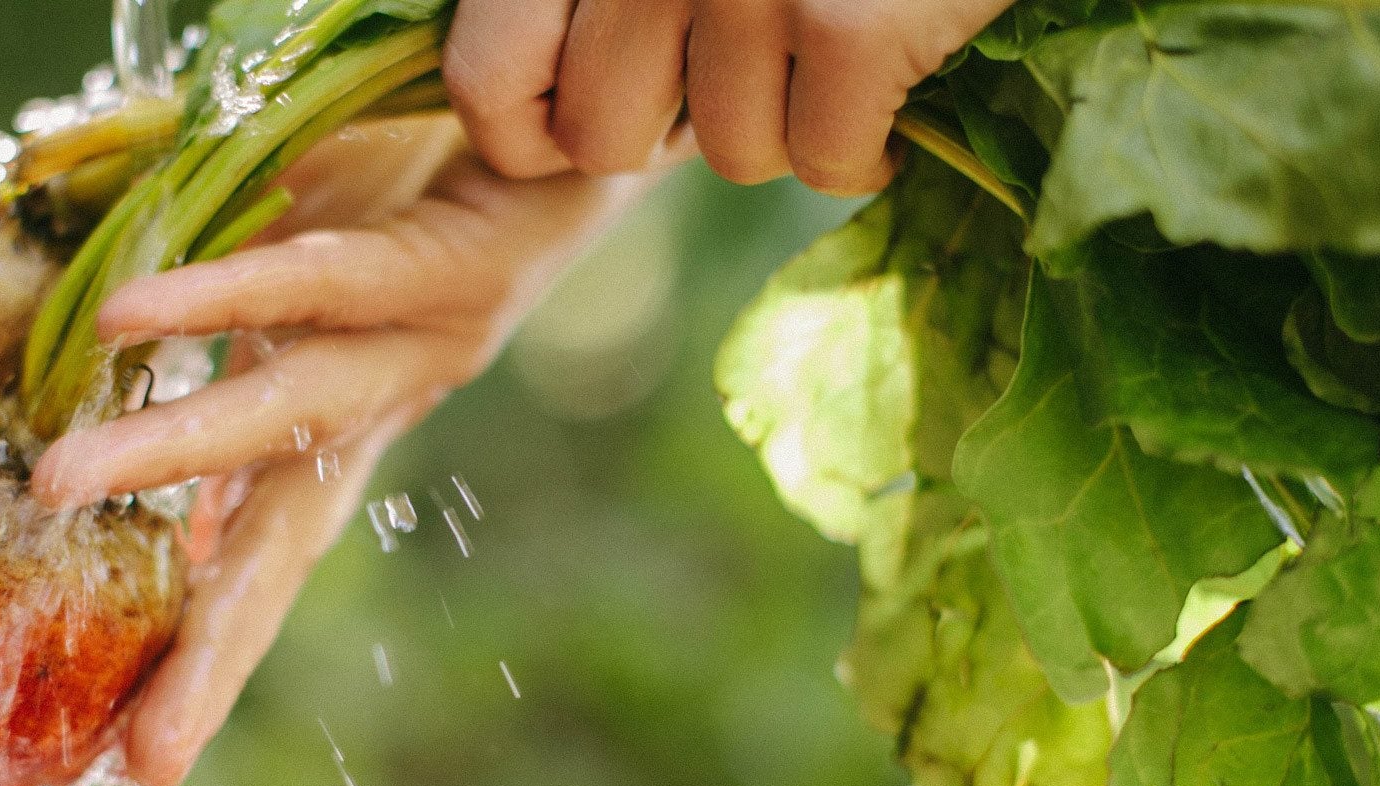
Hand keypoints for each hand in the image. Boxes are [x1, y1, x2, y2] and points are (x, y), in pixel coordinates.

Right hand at [32, 122, 666, 785]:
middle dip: (216, 652)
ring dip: (170, 451)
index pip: (262, 566)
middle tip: (149, 758)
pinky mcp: (446, 264)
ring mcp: (419, 345)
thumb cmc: (404, 205)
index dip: (209, 661)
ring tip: (55, 481)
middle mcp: (380, 410)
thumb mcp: (293, 298)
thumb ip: (224, 370)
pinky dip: (223, 297)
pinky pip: (319, 281)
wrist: (551, 134)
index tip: (140, 764)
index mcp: (342, 431)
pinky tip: (131, 315)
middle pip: (286, 549)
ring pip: (288, 415)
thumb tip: (123, 438)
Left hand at [444, 0, 1014, 193]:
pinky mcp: (851, 27)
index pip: (486, 78)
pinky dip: (867, 151)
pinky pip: (825, 164)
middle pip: (604, 141)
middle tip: (739, 76)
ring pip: (728, 153)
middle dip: (673, 133)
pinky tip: (893, 84)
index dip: (533, 132)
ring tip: (828, 47)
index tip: (598, 118)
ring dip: (785, 125)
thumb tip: (553, 124)